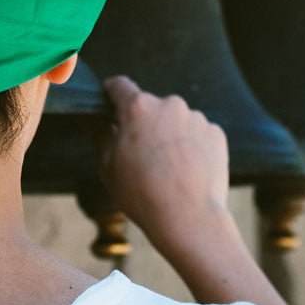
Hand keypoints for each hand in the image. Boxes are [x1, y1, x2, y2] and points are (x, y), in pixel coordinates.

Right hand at [99, 76, 230, 252]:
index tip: (108, 102)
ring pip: (175, 121)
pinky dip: (190, 147)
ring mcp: (196, 118)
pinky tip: (185, 172)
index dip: (110, 93)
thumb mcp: (108, 166)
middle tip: (138, 154)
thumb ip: (99, 134)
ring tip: (166, 169)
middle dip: (143, 123)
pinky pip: (197, 134)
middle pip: (150, 107)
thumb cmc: (141, 194)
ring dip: (168, 135)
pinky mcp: (216, 133)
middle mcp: (169, 104)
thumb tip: (89, 117)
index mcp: (137, 108)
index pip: (119, 86)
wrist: (188, 218)